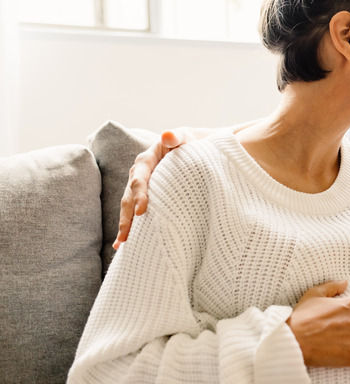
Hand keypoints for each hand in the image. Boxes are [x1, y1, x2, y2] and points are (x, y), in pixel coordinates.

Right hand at [113, 128, 189, 248]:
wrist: (191, 148)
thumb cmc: (189, 143)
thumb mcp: (185, 138)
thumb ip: (177, 137)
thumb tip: (168, 135)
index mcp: (146, 160)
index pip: (140, 179)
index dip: (139, 195)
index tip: (142, 212)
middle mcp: (139, 174)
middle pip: (129, 197)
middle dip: (126, 217)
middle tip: (126, 238)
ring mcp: (141, 187)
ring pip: (129, 207)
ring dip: (125, 226)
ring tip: (122, 245)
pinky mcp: (147, 196)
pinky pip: (136, 211)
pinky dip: (132, 226)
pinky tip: (128, 243)